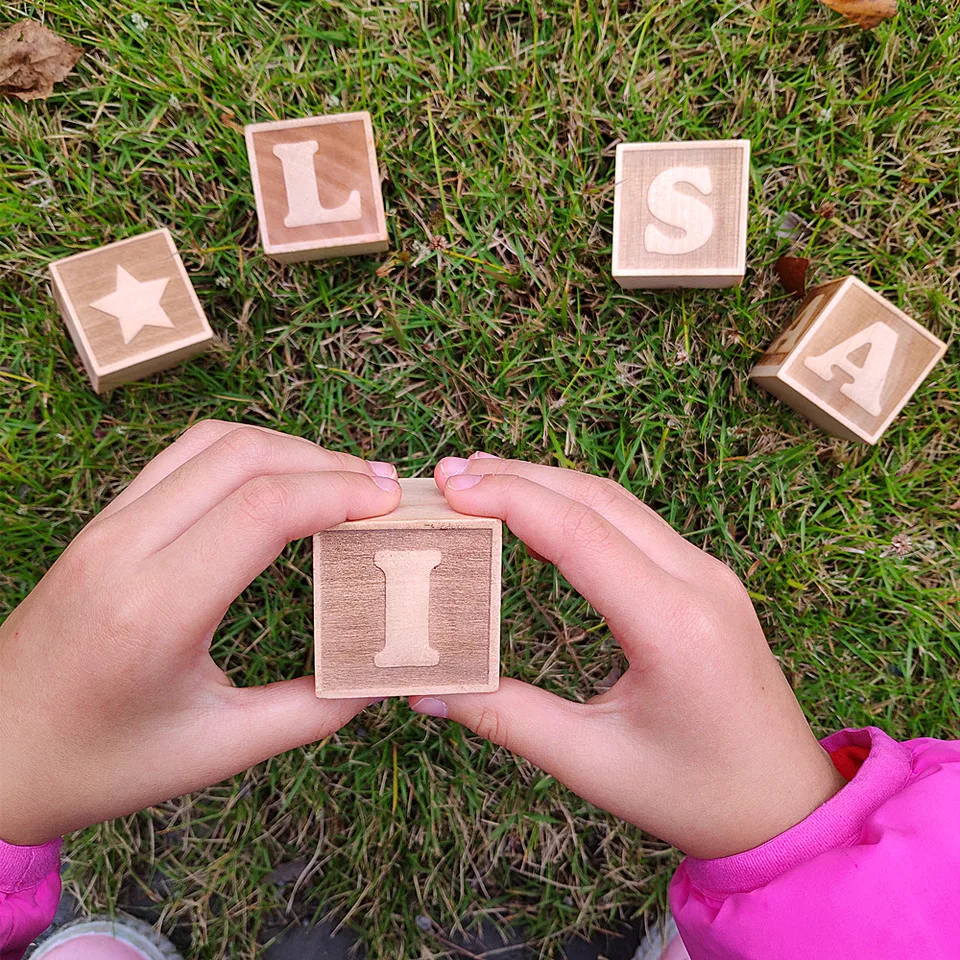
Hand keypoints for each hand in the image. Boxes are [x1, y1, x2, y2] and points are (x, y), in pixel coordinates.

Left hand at [0, 421, 400, 845]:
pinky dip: (246, 455)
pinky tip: (281, 484)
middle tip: (384, 492)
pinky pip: (183, 457)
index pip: (263, 509)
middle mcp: (125, 549)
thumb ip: (308, 712)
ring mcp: (107, 526)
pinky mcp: (103, 522)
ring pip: (212, 443)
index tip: (392, 506)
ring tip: (341, 482)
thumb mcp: (214, 750)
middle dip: (327, 462)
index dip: (339, 493)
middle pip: (243, 456)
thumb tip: (378, 675)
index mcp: (155, 609)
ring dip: (287, 449)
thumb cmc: (99, 763)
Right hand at [414, 456, 844, 859]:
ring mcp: (708, 574)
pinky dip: (578, 506)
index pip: (579, 532)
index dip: (509, 499)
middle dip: (519, 477)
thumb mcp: (592, 762)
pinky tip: (539, 513)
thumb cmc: (696, 793)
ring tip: (481, 481)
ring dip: (548, 485)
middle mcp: (698, 581)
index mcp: (673, 624)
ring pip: (618, 503)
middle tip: (449, 474)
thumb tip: (428, 689)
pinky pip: (636, 522)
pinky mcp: (706, 579)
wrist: (786, 804)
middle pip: (597, 499)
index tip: (449, 486)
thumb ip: (507, 719)